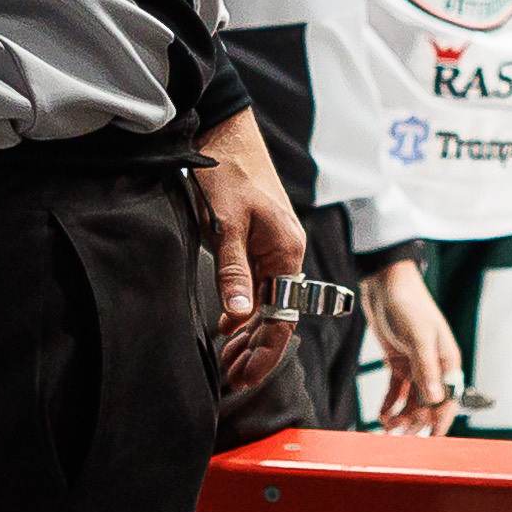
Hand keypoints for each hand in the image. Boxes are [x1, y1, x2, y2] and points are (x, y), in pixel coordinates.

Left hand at [191, 113, 307, 380]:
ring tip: (228, 362)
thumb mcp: (225, 224)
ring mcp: (272, 250)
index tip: (245, 377)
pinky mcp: (257, 243)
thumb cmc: (228, 172)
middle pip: (277, 317)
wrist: (224, 133)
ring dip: (248, 335)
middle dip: (256, 351)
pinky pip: (255, 288)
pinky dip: (242, 311)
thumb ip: (233, 271)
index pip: (283, 318)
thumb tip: (241, 316)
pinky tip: (228, 328)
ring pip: (265, 305)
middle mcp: (286, 255)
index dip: (265, 352)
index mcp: (287, 252)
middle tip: (232, 378)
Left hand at [365, 255, 461, 432]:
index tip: (431, 440)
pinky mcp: (399, 363)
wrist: (386, 284)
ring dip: (401, 416)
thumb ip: (426, 369)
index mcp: (448, 362)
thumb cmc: (408, 306)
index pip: (448, 399)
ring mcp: (416, 366)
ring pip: (412, 401)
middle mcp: (434, 367)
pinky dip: (390, 405)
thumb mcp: (419, 337)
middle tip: (396, 436)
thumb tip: (436, 398)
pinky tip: (380, 416)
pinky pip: (397, 391)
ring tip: (386, 428)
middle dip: (414, 421)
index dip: (440, 420)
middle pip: (428, 404)